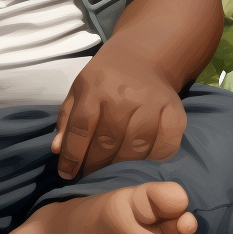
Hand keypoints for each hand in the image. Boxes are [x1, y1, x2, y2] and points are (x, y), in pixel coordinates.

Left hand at [51, 53, 186, 178]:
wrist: (142, 57)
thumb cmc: (105, 78)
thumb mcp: (79, 90)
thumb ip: (67, 120)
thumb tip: (58, 151)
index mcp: (95, 87)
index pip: (81, 127)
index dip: (72, 155)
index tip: (67, 173)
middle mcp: (123, 95)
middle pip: (107, 142)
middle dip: (95, 165)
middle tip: (90, 175)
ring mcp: (151, 104)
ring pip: (135, 149)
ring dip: (121, 166)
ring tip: (113, 171)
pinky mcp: (174, 112)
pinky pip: (164, 148)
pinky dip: (153, 160)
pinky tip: (142, 162)